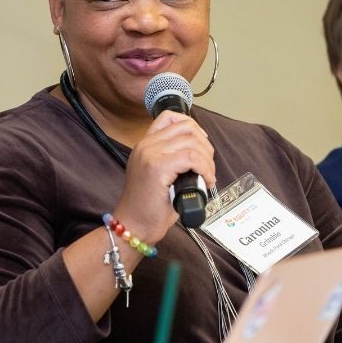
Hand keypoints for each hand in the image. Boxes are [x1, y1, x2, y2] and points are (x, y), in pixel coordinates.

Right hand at [114, 110, 215, 243]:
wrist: (134, 225)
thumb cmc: (148, 206)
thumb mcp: (157, 174)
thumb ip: (171, 157)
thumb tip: (199, 150)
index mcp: (144, 144)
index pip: (169, 117)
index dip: (192, 126)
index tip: (201, 144)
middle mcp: (145, 145)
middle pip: (186, 128)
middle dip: (205, 146)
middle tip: (207, 166)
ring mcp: (150, 155)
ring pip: (192, 142)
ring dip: (207, 160)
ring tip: (207, 176)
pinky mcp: (158, 168)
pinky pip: (192, 158)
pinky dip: (205, 169)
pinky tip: (206, 181)